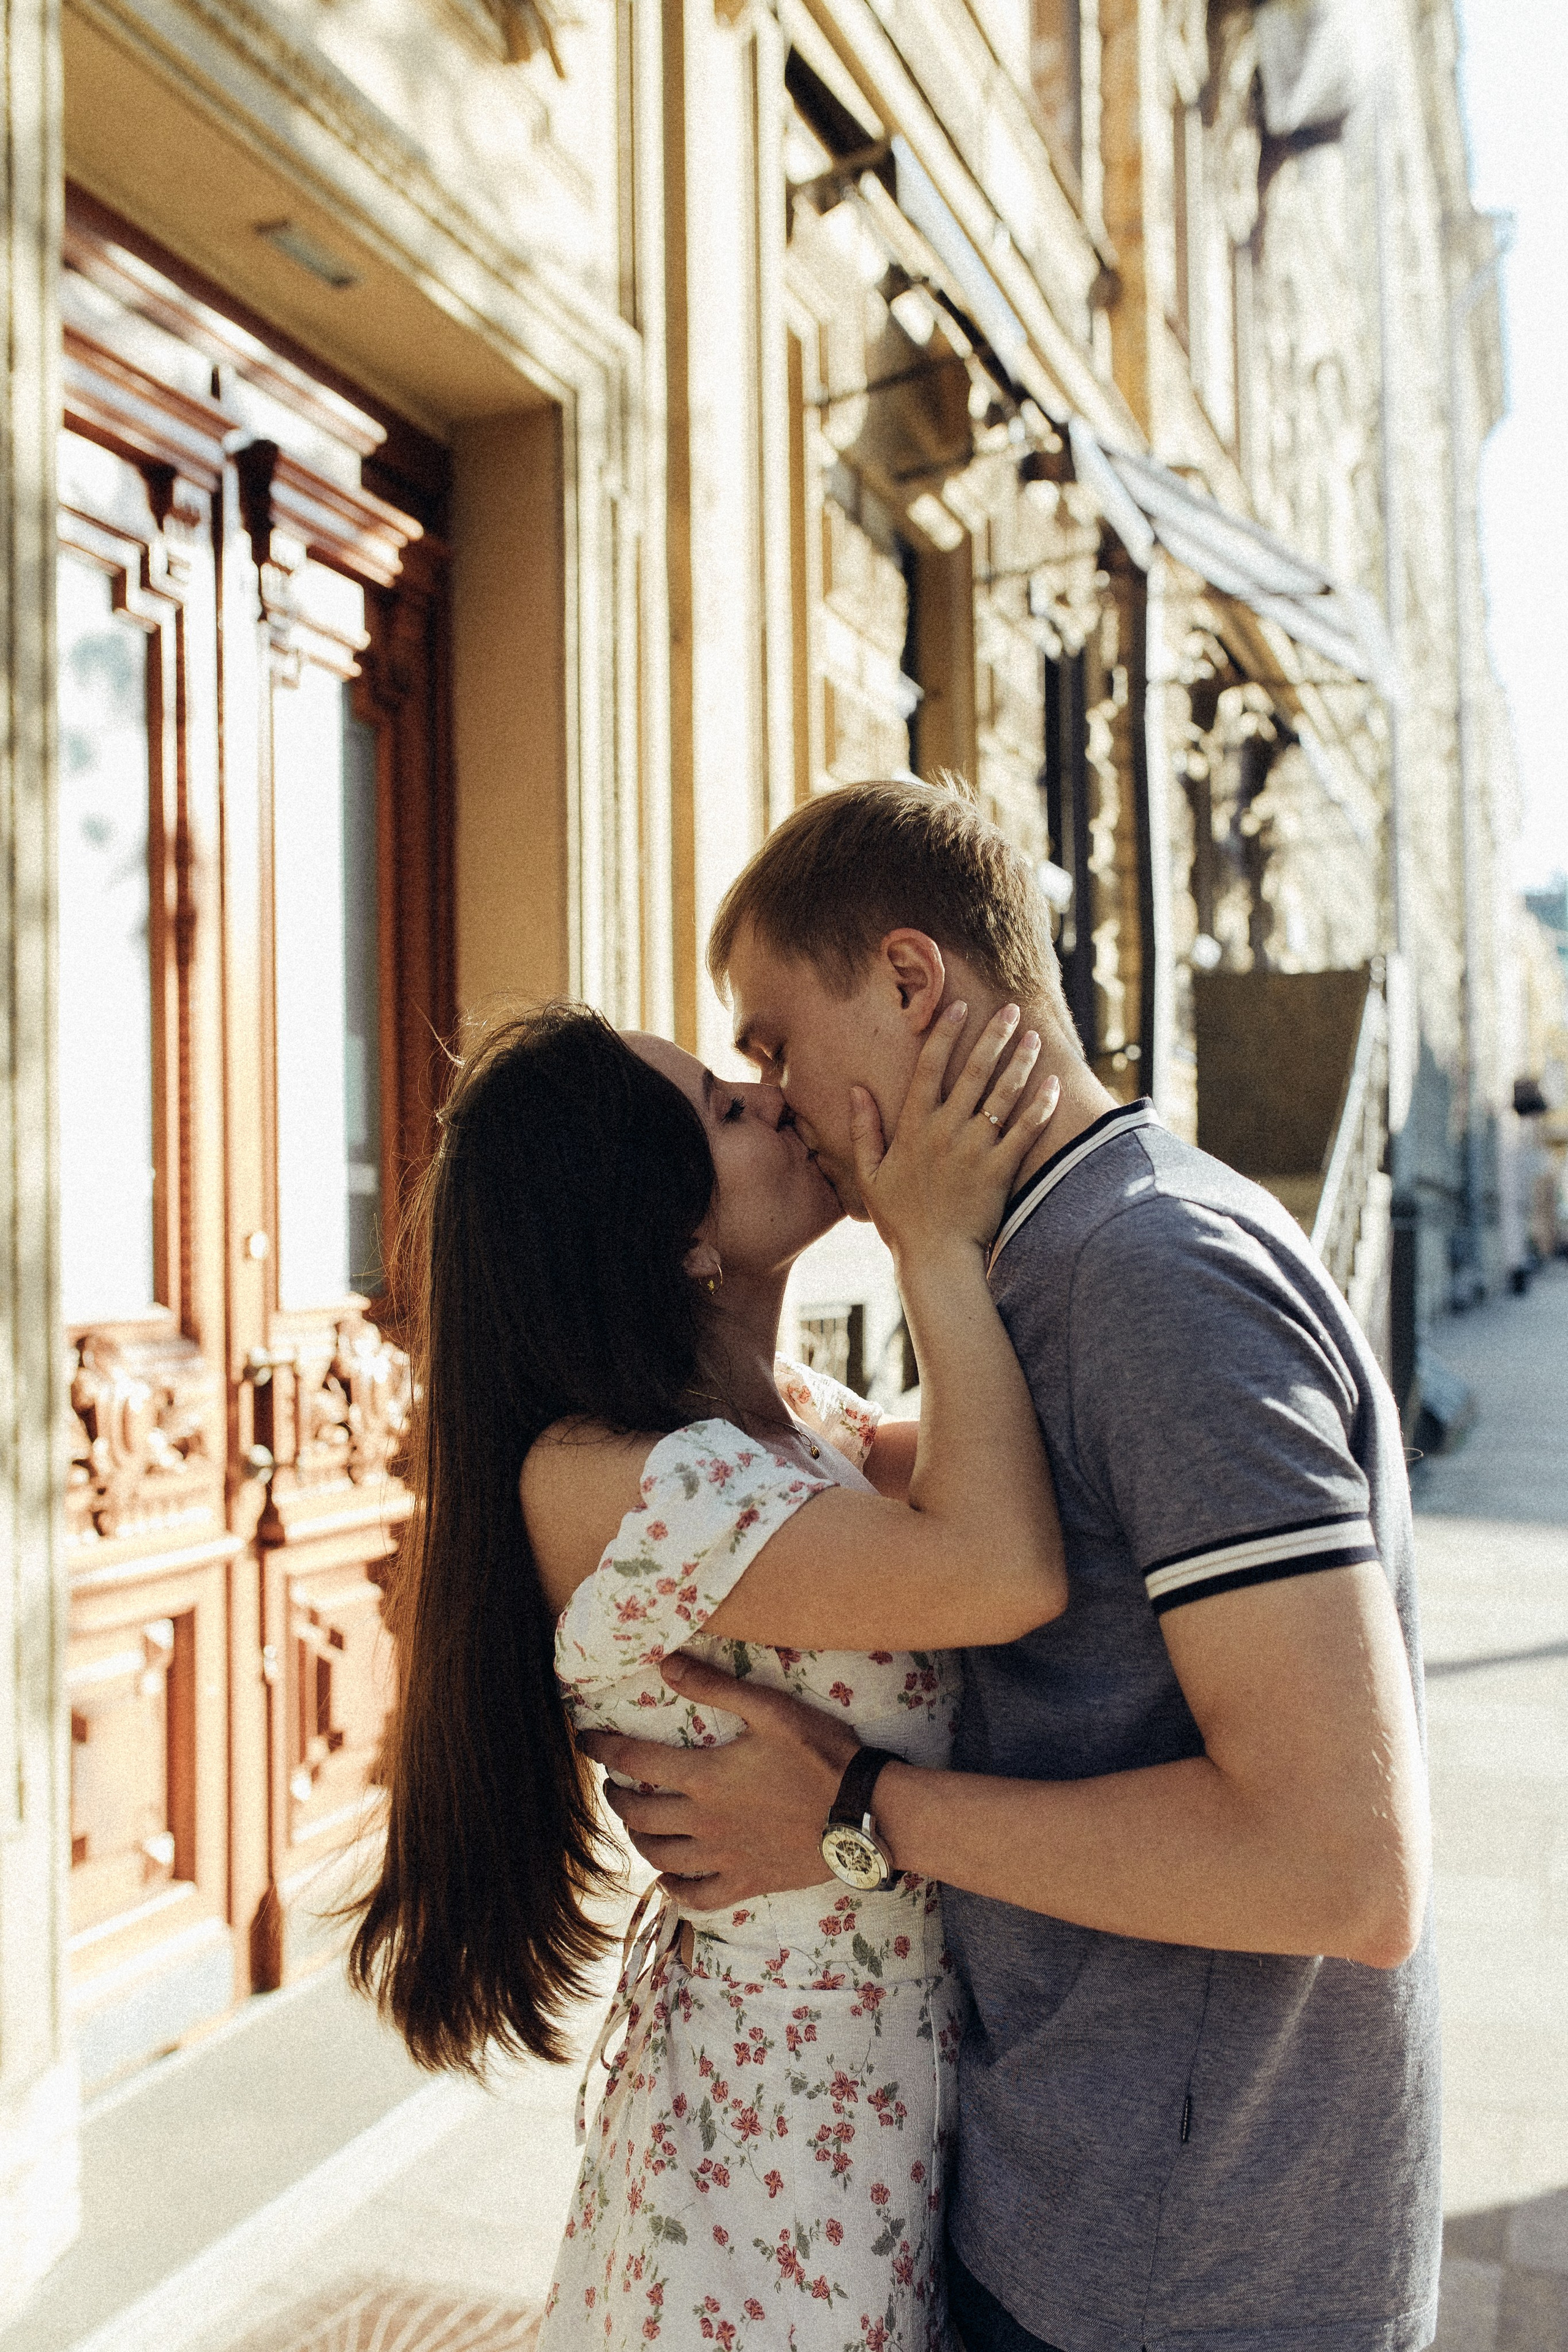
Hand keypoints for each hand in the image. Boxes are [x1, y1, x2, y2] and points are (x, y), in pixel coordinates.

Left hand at [576, 1654, 860, 1909]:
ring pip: (659, 1857)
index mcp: (704, 1778)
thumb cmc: (821, 1755)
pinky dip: (674, 1889)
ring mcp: (723, 1857)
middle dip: (616, 1796)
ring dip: (638, 1838)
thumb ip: (716, 1686)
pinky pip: (696, 1896)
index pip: (634, 1762)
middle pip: (638, 1814)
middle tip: (613, 1781)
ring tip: (636, 1822)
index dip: (602, 1749)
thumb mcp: (771, 1709)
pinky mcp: (746, 1882)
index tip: (585, 1740)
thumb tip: (665, 1664)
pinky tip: (668, 1879)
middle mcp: (704, 1823)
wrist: (863, 1813)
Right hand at [849, 1001, 1059, 1262]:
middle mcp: (945, 1130)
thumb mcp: (870, 1173)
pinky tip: (1053, 1084)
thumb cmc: (900, 1218)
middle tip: (1012, 1010)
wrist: (934, 1257)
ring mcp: (975, 1149)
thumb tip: (855, 1089)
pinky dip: (1040, 1106)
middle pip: (972, 1071)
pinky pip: (1025, 1131)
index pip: (929, 1068)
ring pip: (1002, 1095)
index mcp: (913, 1127)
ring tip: (1034, 1038)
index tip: (959, 1006)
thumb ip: (863, 1129)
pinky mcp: (1000, 1169)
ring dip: (1020, 1062)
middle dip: (993, 1036)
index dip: (945, 1034)